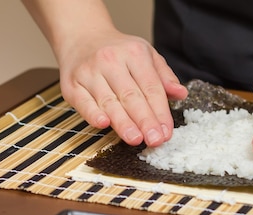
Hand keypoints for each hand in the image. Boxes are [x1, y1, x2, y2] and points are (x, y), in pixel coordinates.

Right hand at [57, 29, 187, 146]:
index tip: (166, 132)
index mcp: (134, 53)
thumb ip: (163, 76)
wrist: (81, 36)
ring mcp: (89, 72)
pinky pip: (83, 102)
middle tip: (155, 140)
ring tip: (136, 139)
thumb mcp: (145, 55)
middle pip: (131, 96)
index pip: (151, 87)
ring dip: (123, 123)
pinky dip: (92, 114)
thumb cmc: (117, 51)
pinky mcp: (72, 84)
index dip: (160, 112)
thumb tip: (181, 94)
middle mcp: (111, 61)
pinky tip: (103, 124)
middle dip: (145, 120)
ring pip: (109, 102)